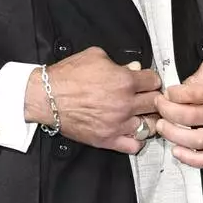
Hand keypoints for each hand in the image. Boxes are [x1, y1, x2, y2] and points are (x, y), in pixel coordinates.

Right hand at [25, 48, 160, 153]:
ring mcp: (117, 124)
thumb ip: (118, 62)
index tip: (148, 82)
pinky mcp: (107, 139)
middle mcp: (124, 104)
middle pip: (156, 103)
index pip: (154, 81)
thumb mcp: (95, 56)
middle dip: (152, 98)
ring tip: (139, 114)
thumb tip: (132, 68)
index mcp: (124, 81)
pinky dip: (136, 139)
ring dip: (146, 119)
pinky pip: (134, 145)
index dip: (151, 80)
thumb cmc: (66, 77)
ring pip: (149, 126)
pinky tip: (130, 131)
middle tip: (146, 97)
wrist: (46, 97)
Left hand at [154, 56, 202, 167]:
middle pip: (192, 117)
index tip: (167, 93)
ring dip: (174, 135)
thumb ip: (197, 75)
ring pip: (198, 140)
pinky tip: (177, 150)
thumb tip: (178, 92)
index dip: (174, 94)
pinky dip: (191, 159)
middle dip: (168, 112)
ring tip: (162, 126)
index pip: (195, 94)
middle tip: (159, 106)